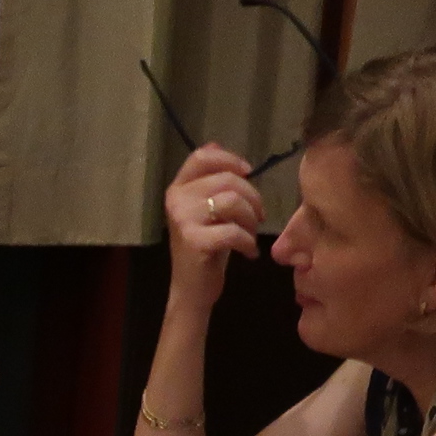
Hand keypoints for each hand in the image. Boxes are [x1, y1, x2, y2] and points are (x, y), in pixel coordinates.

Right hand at [163, 143, 267, 294]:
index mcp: (177, 188)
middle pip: (226, 180)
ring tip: (251, 234)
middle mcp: (177, 200)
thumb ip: (210, 179)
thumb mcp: (206, 208)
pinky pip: (233, 231)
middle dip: (252, 197)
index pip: (202, 157)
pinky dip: (248, 242)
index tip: (248, 172)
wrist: (191, 290)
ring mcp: (183, 220)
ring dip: (251, 219)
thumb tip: (216, 145)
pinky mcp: (194, 242)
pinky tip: (249, 252)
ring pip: (232, 202)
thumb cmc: (204, 248)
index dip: (229, 159)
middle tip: (259, 217)